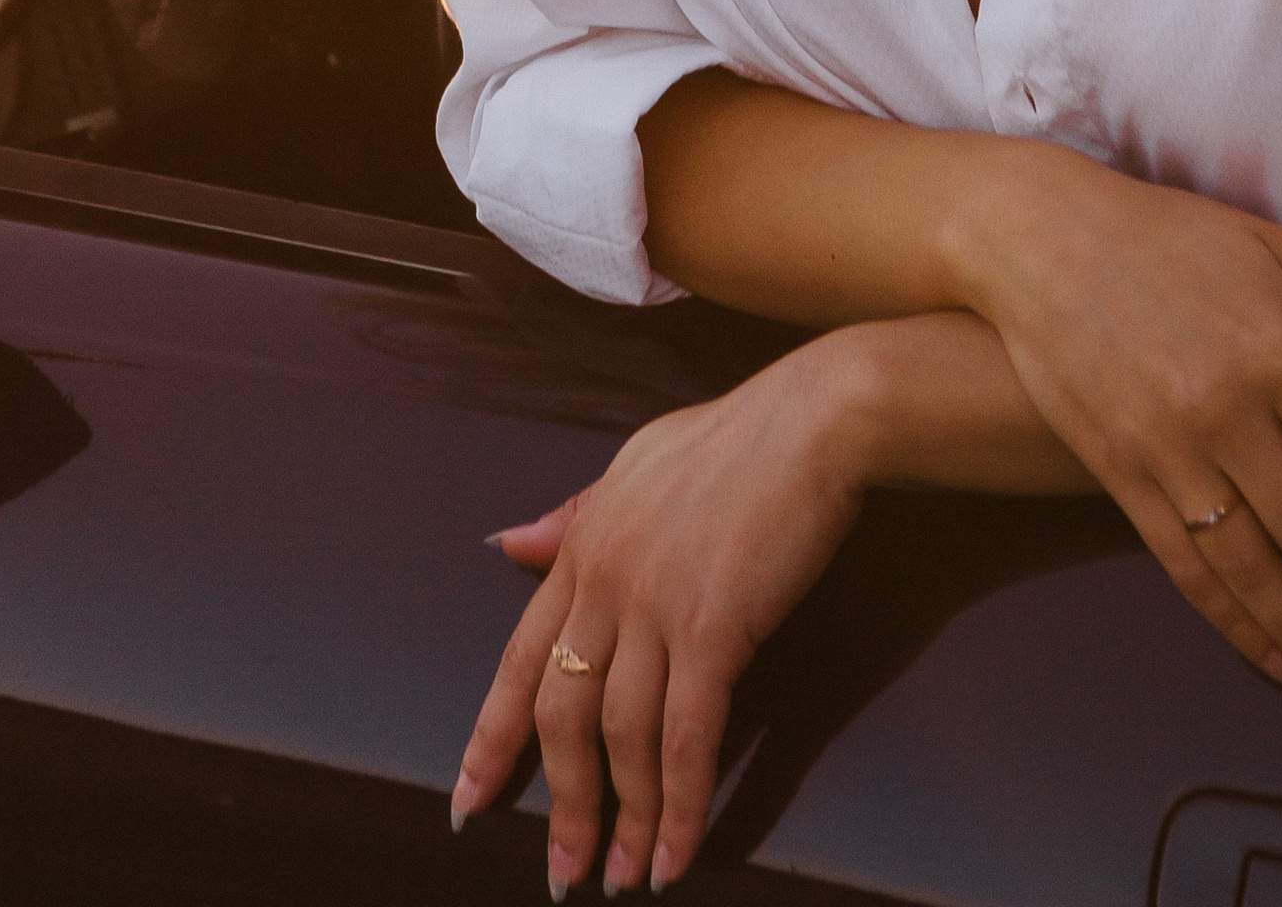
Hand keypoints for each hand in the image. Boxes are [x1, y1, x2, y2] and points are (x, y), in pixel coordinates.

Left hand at [451, 335, 879, 895]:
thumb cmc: (735, 441)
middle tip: (561, 874)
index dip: (492, 738)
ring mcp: (654, 605)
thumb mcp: (636, 467)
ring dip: (621, 820)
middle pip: (562, 713)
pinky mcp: (713, 630)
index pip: (518, 658)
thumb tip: (510, 546)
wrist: (813, 421)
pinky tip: (673, 856)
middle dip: (560, 803)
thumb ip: (575, 515)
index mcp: (583, 543)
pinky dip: (678, 807)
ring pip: (621, 740)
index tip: (468, 800)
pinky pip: (685, 739)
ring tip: (621, 878)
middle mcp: (605, 579)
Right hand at [972, 149, 1281, 724]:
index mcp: (1278, 353)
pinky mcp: (1120, 471)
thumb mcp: (1267, 248)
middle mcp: (1227, 411)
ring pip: (1253, 569)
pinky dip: (1233, 619)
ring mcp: (1168, 449)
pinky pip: (1185, 564)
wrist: (1034, 237)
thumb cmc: (1165, 235)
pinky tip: (1272, 658)